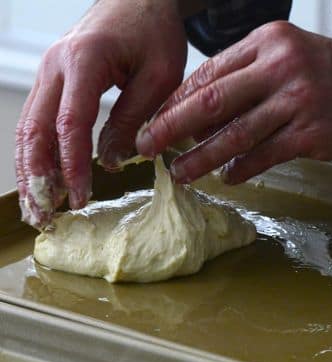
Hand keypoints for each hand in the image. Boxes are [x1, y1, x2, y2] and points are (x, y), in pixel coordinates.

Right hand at [15, 0, 187, 227]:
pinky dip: (38, 152)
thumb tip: (110, 161)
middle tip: (44, 216)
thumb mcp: (160, 77)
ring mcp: (48, 72)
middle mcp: (55, 66)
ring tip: (37, 208)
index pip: (70, 123)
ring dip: (30, 169)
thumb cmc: (154, 33)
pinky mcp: (53, 80)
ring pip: (28, 127)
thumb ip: (134, 117)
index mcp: (83, 61)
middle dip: (37, 176)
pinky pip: (38, 120)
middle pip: (35, 128)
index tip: (80, 197)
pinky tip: (45, 180)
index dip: (72, 165)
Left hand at [137, 22, 331, 184]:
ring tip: (180, 173)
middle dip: (172, 127)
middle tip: (147, 147)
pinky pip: (266, 155)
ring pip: (235, 134)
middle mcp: (280, 67)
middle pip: (212, 101)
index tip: (155, 119)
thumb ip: (253, 77)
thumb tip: (208, 113)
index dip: (176, 99)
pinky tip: (229, 178)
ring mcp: (297, 101)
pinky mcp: (314, 133)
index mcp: (270, 41)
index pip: (209, 71)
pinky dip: (243, 169)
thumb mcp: (295, 55)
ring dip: (202, 157)